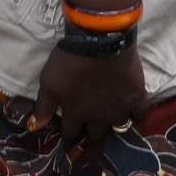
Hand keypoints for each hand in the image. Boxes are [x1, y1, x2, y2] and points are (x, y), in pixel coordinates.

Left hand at [29, 43, 145, 143]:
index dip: (69, 131)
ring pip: (118, 127)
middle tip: (89, 121)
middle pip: (95, 134)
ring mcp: (119, 109)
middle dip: (90, 130)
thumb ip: (43, 107)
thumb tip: (34, 128)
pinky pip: (141, 115)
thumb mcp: (49, 83)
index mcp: (76, 115)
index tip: (68, 128)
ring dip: (112, 123)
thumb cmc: (70, 60)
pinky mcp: (137, 98)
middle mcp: (98, 118)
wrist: (100, 41)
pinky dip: (137, 115)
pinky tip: (132, 110)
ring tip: (111, 114)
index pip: (71, 134)